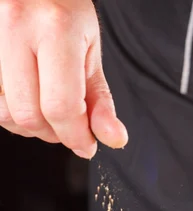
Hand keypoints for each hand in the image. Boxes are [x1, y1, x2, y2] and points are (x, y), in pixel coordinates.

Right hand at [0, 0, 127, 157]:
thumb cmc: (63, 8)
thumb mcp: (89, 49)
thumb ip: (100, 100)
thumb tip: (112, 138)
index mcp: (54, 27)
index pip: (60, 106)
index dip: (76, 136)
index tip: (86, 145)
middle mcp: (16, 26)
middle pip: (29, 115)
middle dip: (54, 134)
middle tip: (69, 127)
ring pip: (5, 113)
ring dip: (30, 126)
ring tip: (47, 110)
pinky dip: (12, 112)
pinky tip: (27, 100)